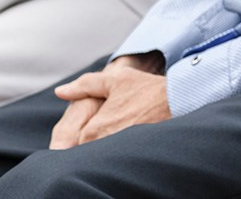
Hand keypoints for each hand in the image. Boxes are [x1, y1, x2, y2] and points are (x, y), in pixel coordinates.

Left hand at [50, 57, 170, 147]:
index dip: (78, 136)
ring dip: (101, 150)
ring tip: (117, 133)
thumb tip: (60, 91)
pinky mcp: (133, 157)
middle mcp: (103, 145)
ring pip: (99, 156)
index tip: (85, 131)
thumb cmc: (147, 89)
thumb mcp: (116, 80)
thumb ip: (85, 85)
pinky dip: (116, 154)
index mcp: (94, 129)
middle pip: (85, 153)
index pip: (73, 143)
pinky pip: (115, 160)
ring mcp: (119, 153)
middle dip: (87, 145)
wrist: (180, 100)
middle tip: (106, 130)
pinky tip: (125, 144)